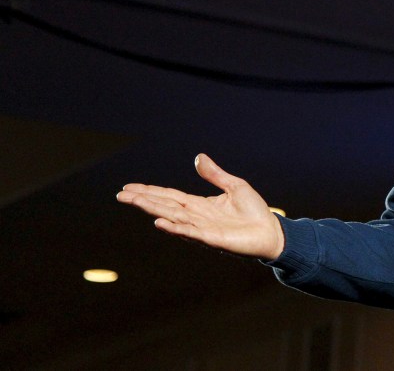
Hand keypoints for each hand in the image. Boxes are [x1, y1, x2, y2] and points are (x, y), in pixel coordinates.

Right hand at [116, 154, 285, 260]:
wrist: (270, 231)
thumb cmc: (254, 211)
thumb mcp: (234, 186)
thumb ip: (215, 174)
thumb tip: (198, 157)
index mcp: (199, 204)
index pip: (169, 196)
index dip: (150, 191)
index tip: (129, 187)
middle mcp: (196, 216)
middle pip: (164, 205)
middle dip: (143, 199)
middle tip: (121, 194)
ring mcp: (201, 228)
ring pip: (172, 216)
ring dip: (153, 209)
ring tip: (133, 201)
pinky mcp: (211, 238)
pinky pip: (189, 232)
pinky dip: (174, 227)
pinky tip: (159, 223)